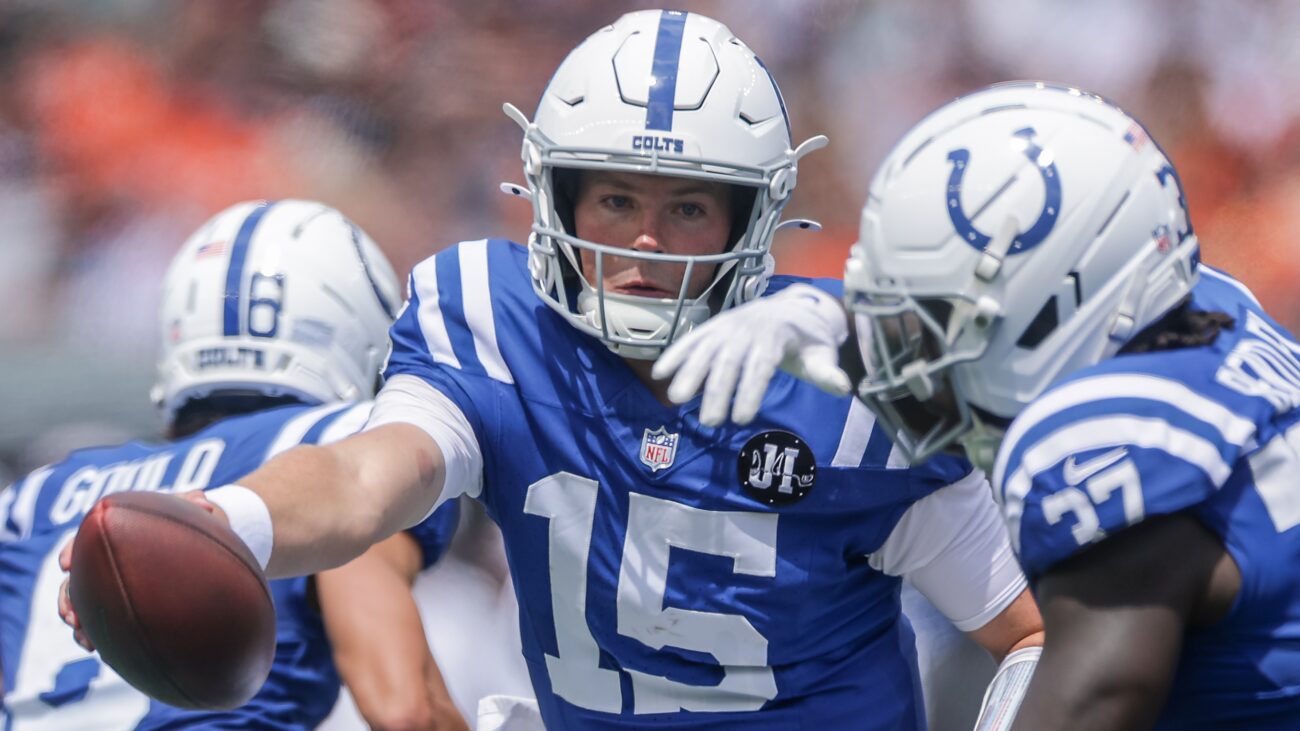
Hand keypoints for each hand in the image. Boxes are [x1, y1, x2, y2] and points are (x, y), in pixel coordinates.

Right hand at [57, 491, 228, 651]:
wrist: (197, 549)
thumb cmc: (186, 526)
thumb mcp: (187, 515)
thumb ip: (190, 505)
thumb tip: (202, 500)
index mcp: (112, 535)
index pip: (82, 542)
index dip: (71, 552)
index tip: (66, 564)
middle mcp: (104, 562)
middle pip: (74, 581)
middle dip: (68, 600)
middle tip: (72, 617)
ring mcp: (108, 586)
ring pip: (81, 606)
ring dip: (78, 622)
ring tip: (85, 641)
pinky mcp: (117, 606)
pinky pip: (97, 623)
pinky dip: (92, 635)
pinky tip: (96, 648)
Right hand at [653, 283, 851, 425]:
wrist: (790, 309)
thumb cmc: (807, 340)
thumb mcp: (822, 353)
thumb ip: (827, 372)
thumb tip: (844, 388)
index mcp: (776, 335)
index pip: (760, 366)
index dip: (750, 392)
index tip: (742, 419)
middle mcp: (747, 328)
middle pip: (729, 361)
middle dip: (717, 391)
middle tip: (710, 422)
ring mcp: (727, 326)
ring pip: (705, 349)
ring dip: (688, 372)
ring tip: (676, 400)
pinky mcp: (713, 327)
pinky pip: (692, 340)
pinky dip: (675, 354)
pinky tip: (659, 374)